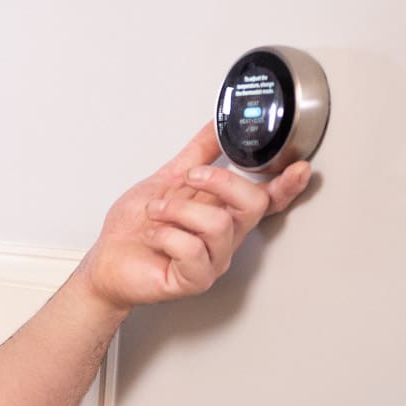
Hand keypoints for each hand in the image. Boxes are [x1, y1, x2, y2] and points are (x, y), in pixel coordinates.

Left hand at [75, 123, 310, 311]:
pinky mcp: (193, 279)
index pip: (266, 200)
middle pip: (251, 204)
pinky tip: (154, 235)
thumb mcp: (166, 180)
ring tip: (155, 212)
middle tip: (188, 179)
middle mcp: (224, 237)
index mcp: (223, 212)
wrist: (107, 260)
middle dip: (219, 182)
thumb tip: (216, 126)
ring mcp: (211, 261)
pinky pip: (191, 251)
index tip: (299, 167)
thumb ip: (196, 154)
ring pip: (218, 224)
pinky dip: (165, 234)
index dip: (286, 185)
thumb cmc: (135, 228)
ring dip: (177, 210)